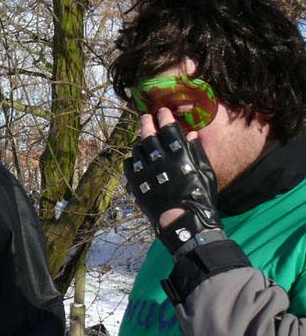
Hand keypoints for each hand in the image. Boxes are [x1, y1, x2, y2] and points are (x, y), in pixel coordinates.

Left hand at [125, 108, 221, 255]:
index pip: (169, 130)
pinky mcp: (136, 185)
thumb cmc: (200, 197)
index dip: (165, 118)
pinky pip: (129, 166)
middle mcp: (160, 161)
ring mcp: (145, 173)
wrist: (183, 223)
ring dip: (141, 142)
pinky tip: (137, 159)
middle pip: (149, 136)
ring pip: (138, 150)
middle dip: (147, 123)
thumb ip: (197, 151)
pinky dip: (132, 159)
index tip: (162, 112)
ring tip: (143, 140)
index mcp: (179, 156)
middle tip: (146, 116)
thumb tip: (191, 134)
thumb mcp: (205, 172)